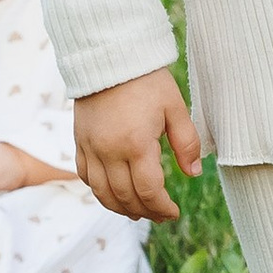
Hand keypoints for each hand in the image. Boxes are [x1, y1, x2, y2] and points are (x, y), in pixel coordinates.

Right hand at [73, 70, 201, 224]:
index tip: (174, 213)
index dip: (162, 208)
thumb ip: (187, 142)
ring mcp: (91, 148)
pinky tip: (114, 195)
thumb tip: (193, 174)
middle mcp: (109, 152)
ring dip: (120, 208)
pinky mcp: (79, 142)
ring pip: (102, 193)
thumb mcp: (175, 108)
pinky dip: (100, 192)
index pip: (149, 191)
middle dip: (145, 212)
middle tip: (160, 216)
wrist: (109, 57)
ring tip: (138, 213)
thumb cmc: (147, 81)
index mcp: (136, 144)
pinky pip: (86, 177)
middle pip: (125, 197)